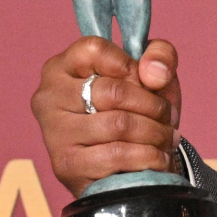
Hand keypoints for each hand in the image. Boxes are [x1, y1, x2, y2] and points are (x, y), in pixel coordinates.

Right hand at [33, 36, 183, 197]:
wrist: (125, 168)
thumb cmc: (136, 110)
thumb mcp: (153, 74)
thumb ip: (160, 55)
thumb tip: (153, 73)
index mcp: (62, 66)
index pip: (94, 49)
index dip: (130, 64)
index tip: (147, 82)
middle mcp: (49, 96)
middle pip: (113, 91)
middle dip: (154, 106)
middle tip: (167, 116)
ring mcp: (54, 132)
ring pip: (118, 125)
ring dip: (156, 133)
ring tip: (167, 137)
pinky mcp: (66, 165)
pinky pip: (117, 155)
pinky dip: (149, 156)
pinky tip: (158, 157)